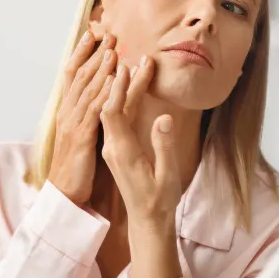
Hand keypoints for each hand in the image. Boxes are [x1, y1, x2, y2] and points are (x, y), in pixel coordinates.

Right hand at [47, 30, 117, 204]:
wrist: (64, 192)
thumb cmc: (74, 166)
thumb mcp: (78, 136)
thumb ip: (84, 116)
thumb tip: (93, 101)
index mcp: (66, 112)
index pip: (70, 75)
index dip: (80, 54)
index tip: (91, 35)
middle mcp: (67, 113)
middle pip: (79, 76)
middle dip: (94, 54)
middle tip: (107, 34)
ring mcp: (73, 123)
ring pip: (87, 89)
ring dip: (101, 67)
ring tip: (113, 49)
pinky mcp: (82, 136)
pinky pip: (96, 109)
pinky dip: (105, 92)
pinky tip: (116, 79)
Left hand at [99, 56, 181, 224]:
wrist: (147, 221)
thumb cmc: (160, 201)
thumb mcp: (167, 176)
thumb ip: (164, 146)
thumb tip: (163, 117)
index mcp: (122, 152)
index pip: (112, 113)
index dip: (117, 89)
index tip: (126, 67)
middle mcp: (112, 147)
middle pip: (111, 107)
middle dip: (121, 81)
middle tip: (135, 56)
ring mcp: (112, 148)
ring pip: (113, 112)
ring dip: (122, 89)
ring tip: (133, 64)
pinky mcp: (116, 149)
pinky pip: (116, 120)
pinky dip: (123, 101)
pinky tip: (129, 88)